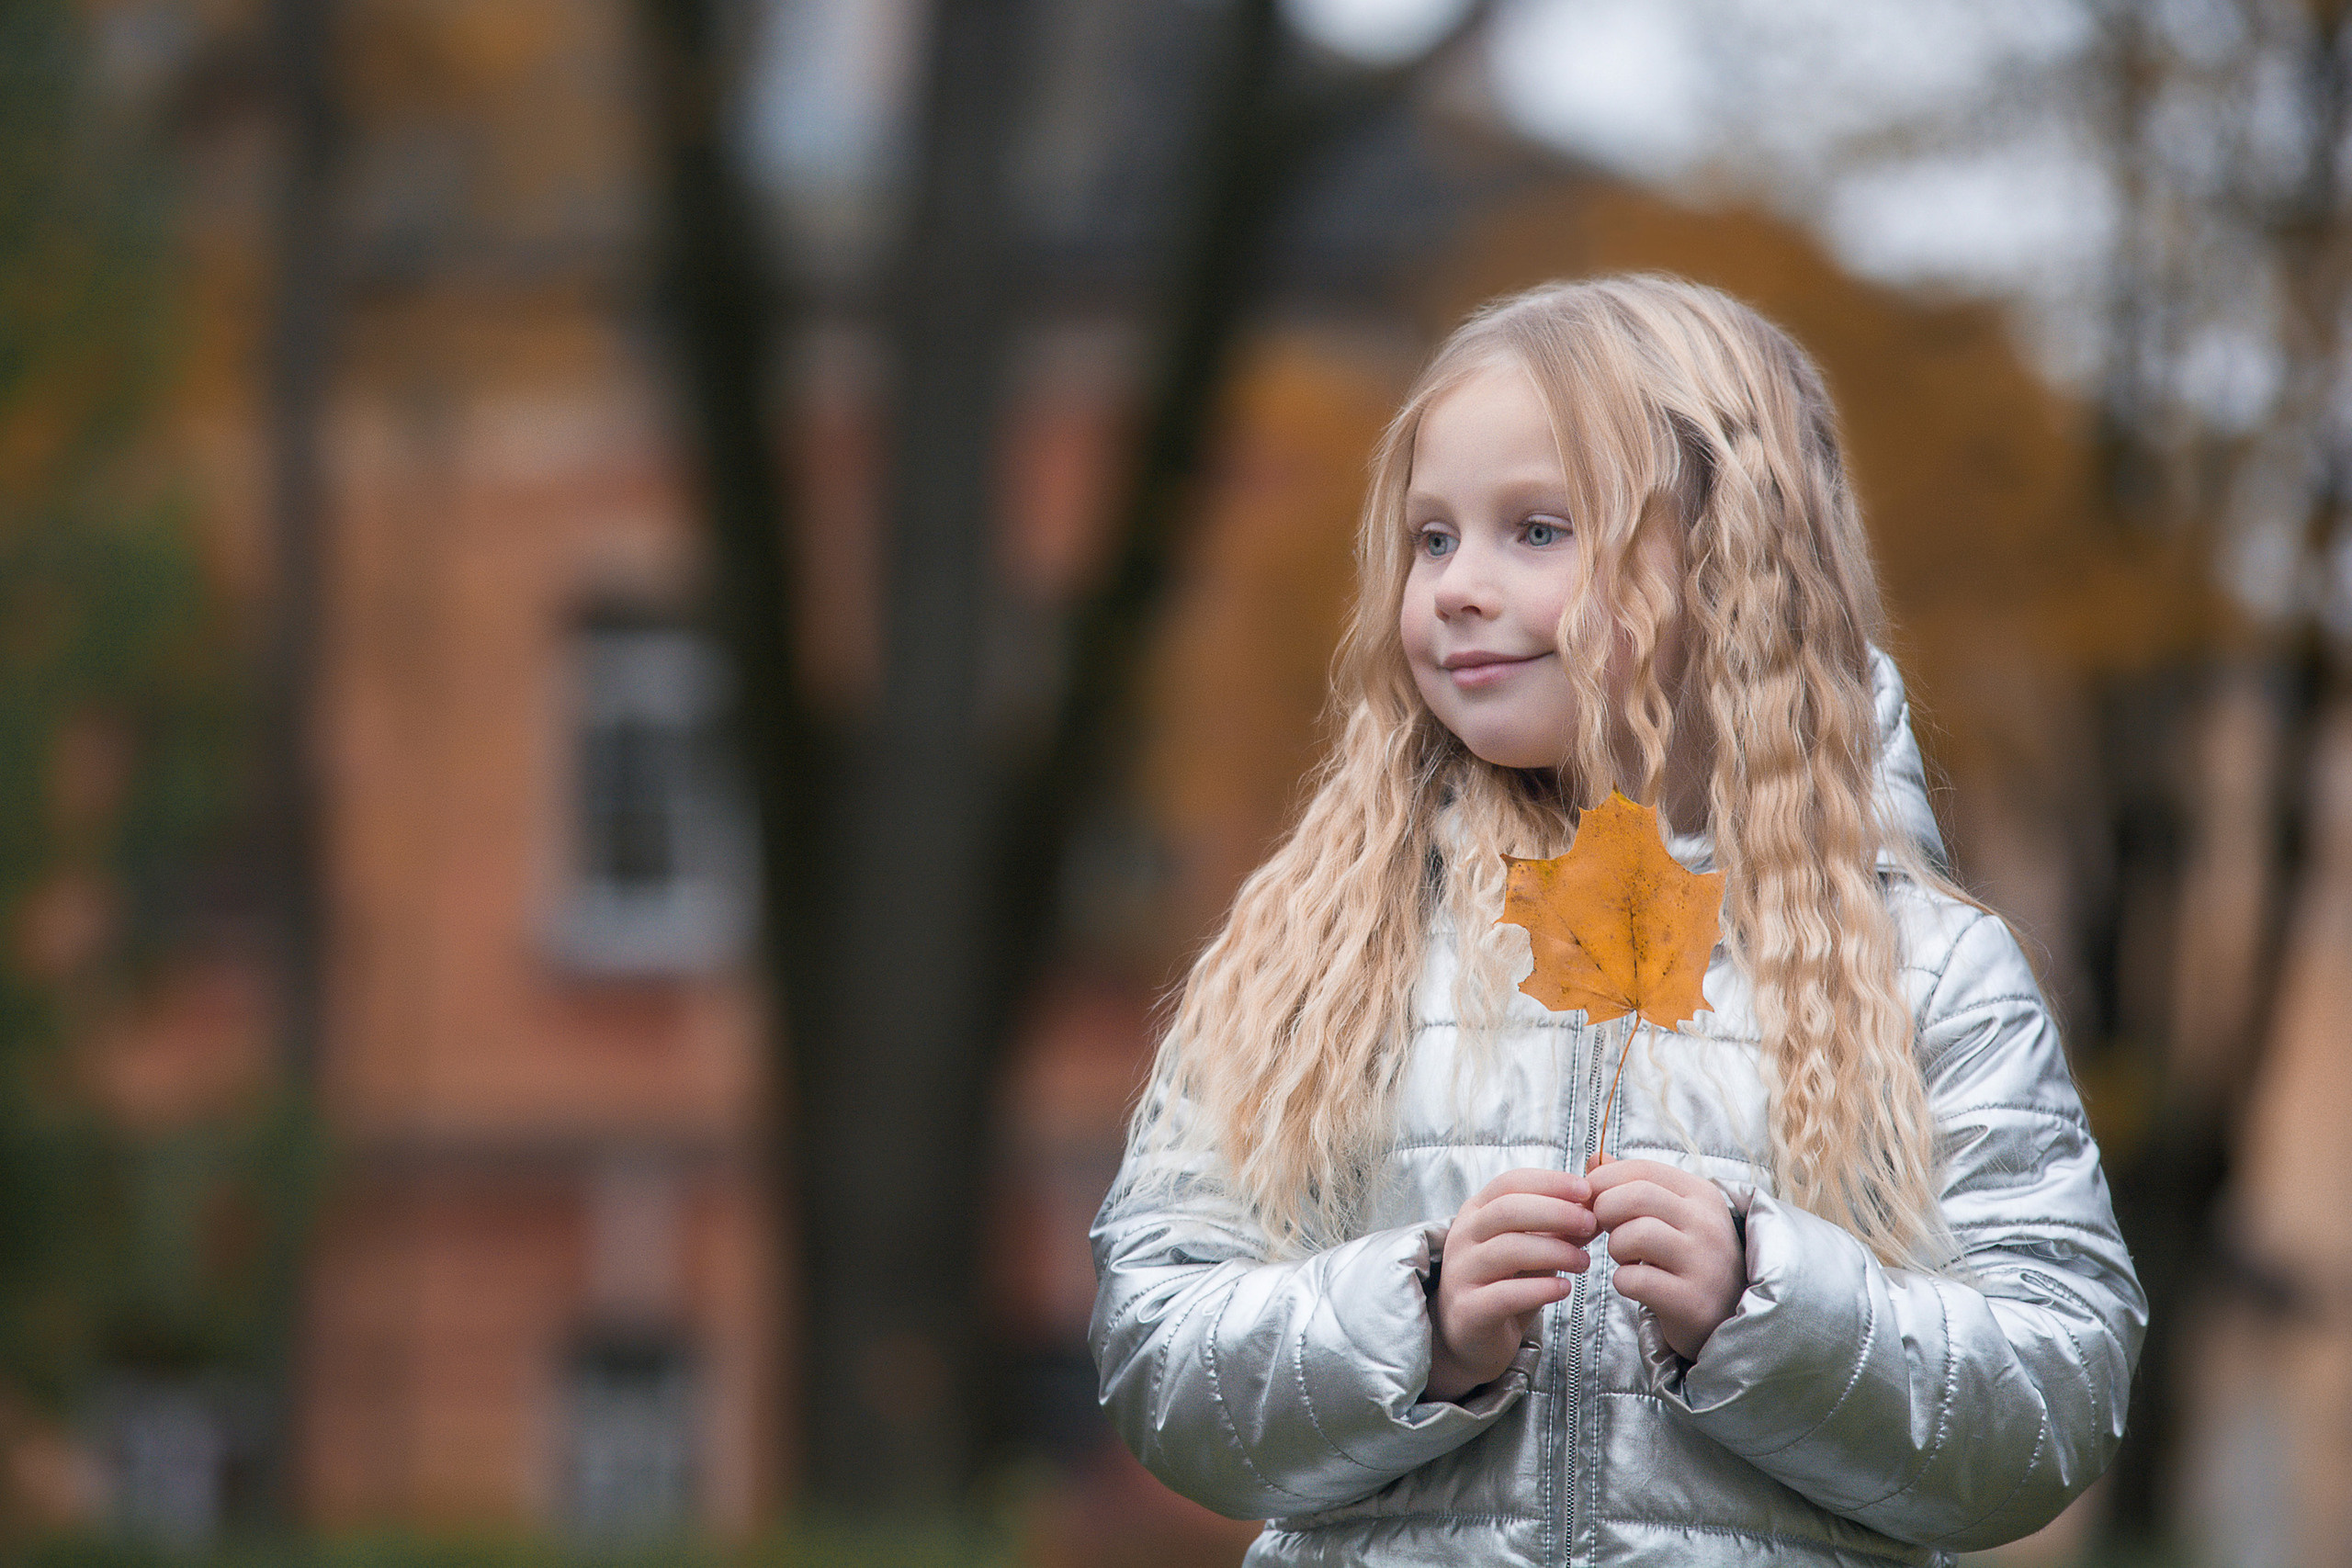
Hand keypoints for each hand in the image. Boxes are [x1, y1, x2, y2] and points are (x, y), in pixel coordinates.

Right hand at [1427, 1168, 1596, 1401]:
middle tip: (1591, 1223)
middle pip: (1507, 1210)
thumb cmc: (1506, 1283)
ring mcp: (1460, 1273)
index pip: (1510, 1183)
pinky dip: (1540, 1289)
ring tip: (1584, 1261)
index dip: (1549, 1182)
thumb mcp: (1534, 1249)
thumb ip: (1560, 1228)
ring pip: (1508, 1249)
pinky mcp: (1468, 1310)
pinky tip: (1564, 1288)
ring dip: (1555, 1251)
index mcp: (1476, 1212)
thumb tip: (1596, 1208)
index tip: (1586, 1190)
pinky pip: (1505, 1294)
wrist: (1472, 1336)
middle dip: (1556, 1212)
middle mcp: (1462, 1236)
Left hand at [1587, 1159, 1745, 1360]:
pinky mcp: (1692, 1300)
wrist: (1725, 1316)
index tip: (1592, 1200)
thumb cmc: (1688, 1258)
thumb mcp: (1671, 1214)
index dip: (1604, 1181)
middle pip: (1635, 1197)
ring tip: (1627, 1258)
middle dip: (1605, 1212)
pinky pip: (1634, 1279)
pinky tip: (1636, 1284)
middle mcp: (1707, 1224)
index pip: (1642, 1169)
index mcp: (1702, 1194)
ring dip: (1615, 1248)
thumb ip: (1634, 1185)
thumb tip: (1595, 1159)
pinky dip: (1622, 1281)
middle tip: (1606, 1230)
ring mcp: (1704, 1263)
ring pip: (1633, 1235)